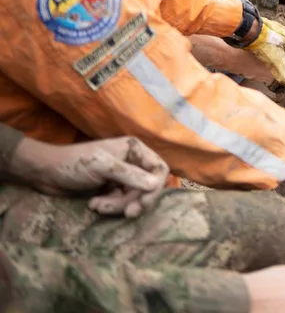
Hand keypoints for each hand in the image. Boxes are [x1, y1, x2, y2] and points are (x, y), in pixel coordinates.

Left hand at [12, 136, 168, 217]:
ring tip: (99, 207)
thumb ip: (130, 175)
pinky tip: (94, 205)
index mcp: (134, 150)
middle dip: (135, 199)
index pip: (159, 168)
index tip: (144, 201)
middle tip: (128, 213)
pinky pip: (120, 201)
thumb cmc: (74, 164)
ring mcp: (121, 176)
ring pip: (133, 196)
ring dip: (118, 205)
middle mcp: (131, 162)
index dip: (156, 186)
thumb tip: (157, 184)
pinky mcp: (110, 188)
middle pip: (147, 186)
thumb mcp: (103, 167)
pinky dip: (110, 206)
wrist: (45, 174)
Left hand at [243, 17, 284, 86]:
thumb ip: (282, 73)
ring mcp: (276, 28)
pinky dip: (273, 41)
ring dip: (283, 46)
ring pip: (283, 39)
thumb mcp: (275, 63)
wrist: (251, 31)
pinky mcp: (267, 26)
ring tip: (280, 52)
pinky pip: (273, 35)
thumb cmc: (265, 47)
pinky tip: (267, 45)